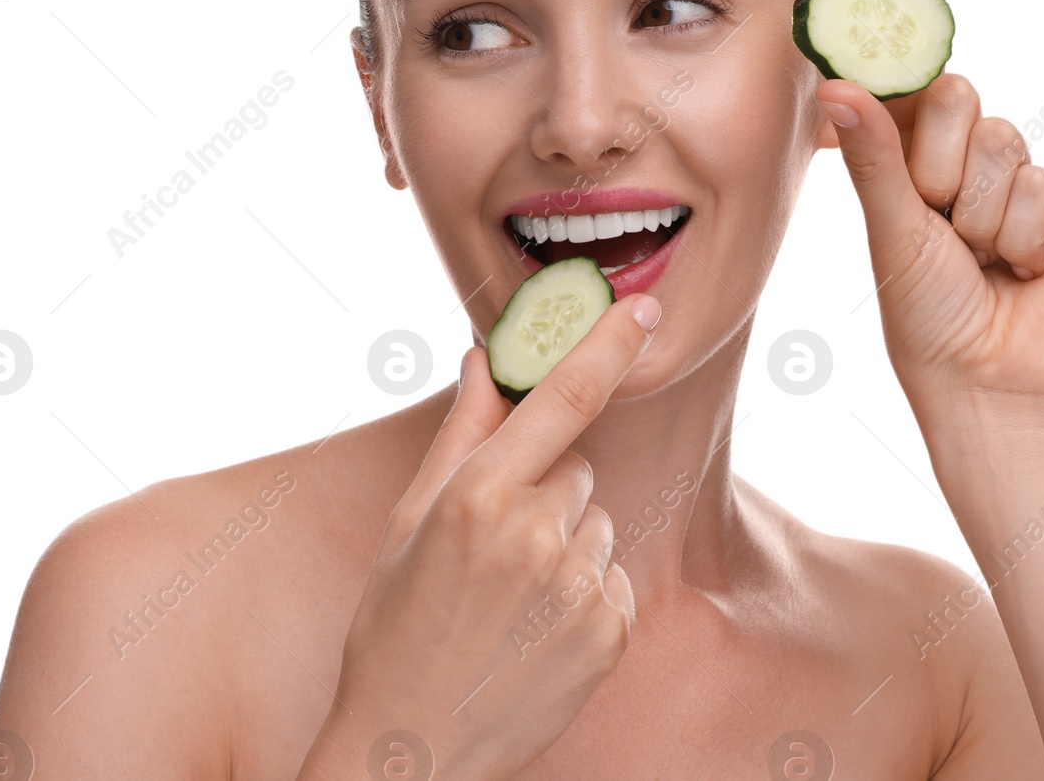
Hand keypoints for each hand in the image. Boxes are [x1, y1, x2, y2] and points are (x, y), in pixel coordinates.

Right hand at [323, 296, 659, 780]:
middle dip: (545, 488)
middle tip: (493, 545)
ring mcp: (577, 586)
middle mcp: (536, 533)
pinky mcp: (608, 632)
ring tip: (510, 597)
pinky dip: (583, 593)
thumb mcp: (411, 520)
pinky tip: (535, 629)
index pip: (564, 396)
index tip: (646, 307)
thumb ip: (462, 432)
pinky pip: (610, 577)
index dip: (610, 343)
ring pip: (596, 523)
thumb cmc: (396, 624)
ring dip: (565, 543)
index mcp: (480, 494)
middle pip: (575, 468)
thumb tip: (484, 357)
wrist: (413, 744)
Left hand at [814, 0, 1043, 420]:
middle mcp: (961, 156)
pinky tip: (1018, 271)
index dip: (915, 6)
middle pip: (957, 95)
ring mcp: (1015, 176)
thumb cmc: (924, 316)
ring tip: (975, 259)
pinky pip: (1040, 186)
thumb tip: (836, 82)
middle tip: (934, 218)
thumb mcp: (889, 230)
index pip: (909, 69)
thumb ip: (874, 154)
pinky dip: (1019, 237)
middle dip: (938, 162)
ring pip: (1001, 140)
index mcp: (906, 155)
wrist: (989, 384)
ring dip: (977, 212)